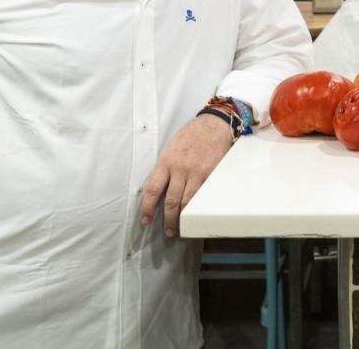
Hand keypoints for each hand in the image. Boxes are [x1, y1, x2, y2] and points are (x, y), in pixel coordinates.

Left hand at [140, 114, 233, 237]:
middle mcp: (180, 169)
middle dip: (167, 220)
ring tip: (180, 230)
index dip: (147, 208)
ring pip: (187, 202)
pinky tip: (196, 217)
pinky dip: (198, 209)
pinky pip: (202, 196)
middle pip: (171, 201)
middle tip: (167, 232)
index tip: (145, 220)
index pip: (153, 190)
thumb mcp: (171, 149)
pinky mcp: (210, 175)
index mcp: (166, 162)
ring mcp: (196, 173)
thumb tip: (158, 189)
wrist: (213, 125)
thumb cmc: (191, 136)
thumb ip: (165, 168)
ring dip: (182, 219)